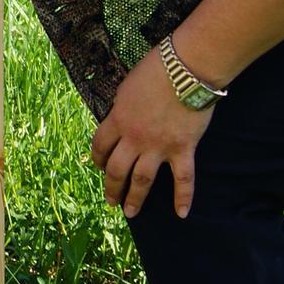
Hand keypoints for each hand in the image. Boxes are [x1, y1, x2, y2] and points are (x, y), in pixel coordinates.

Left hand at [91, 50, 215, 217]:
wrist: (186, 69)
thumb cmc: (156, 70)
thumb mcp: (127, 87)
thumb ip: (122, 108)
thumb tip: (119, 118)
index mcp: (117, 120)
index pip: (100, 145)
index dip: (97, 158)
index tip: (98, 166)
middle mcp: (134, 138)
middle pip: (117, 169)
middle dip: (112, 187)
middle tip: (110, 201)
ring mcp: (158, 146)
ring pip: (142, 179)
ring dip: (135, 198)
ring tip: (130, 213)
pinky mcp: (183, 149)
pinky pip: (183, 179)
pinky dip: (183, 198)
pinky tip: (181, 214)